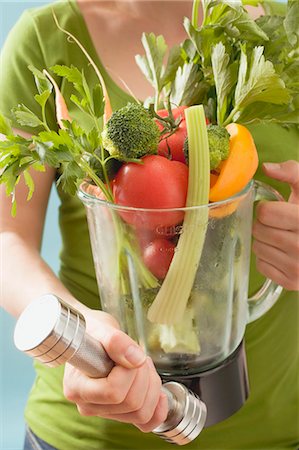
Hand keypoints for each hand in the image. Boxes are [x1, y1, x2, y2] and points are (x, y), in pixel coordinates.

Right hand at [63, 308, 167, 431]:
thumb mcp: (100, 328)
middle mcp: (88, 404)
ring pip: (141, 413)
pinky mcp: (121, 413)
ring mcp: (105, 411)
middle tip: (137, 356)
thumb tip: (136, 359)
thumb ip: (115, 341)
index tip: (127, 352)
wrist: (94, 336)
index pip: (112, 391)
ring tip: (142, 365)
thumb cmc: (92, 332)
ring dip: (151, 385)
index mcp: (77, 387)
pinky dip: (158, 409)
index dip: (128, 371)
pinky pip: (146, 423)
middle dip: (143, 375)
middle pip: (131, 403)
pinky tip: (159, 393)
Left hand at [252, 160, 298, 290]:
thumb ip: (292, 173)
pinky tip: (283, 253)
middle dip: (265, 224)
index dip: (268, 209)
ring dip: (265, 241)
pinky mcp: (292, 283)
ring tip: (283, 238)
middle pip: (258, 230)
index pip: (265, 213)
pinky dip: (268, 258)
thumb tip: (266, 168)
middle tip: (280, 225)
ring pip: (257, 248)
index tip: (279, 210)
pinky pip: (261, 265)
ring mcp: (298, 268)